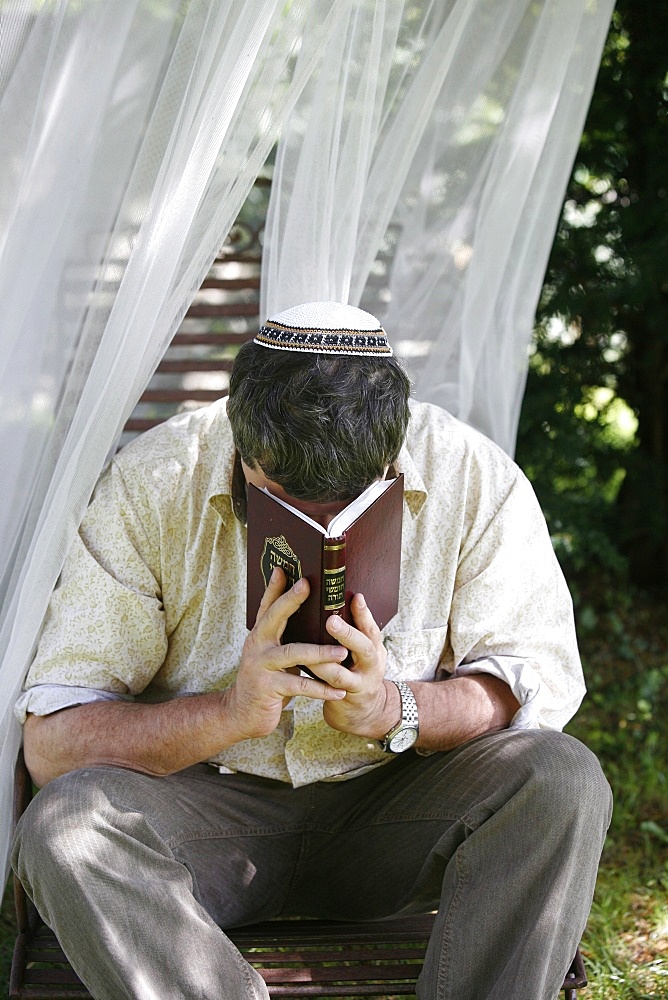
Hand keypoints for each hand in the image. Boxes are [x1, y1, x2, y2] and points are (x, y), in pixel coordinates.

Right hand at [229, 568, 348, 740]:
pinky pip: (298, 686)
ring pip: (292, 654)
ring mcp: (260, 667)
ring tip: (342, 652)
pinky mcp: (267, 688)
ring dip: (320, 653)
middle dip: (290, 601)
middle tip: (307, 586)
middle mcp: (257, 647)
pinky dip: (320, 689)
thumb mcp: (272, 655)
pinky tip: (339, 690)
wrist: (242, 714)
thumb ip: (285, 638)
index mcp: (260, 636)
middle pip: (273, 619)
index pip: (267, 606)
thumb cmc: (266, 680)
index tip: (284, 568)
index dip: (274, 587)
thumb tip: (313, 617)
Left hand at [320, 593, 399, 739]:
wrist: (363, 711)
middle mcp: (372, 662)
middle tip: (331, 620)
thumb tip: (329, 602)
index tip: (356, 596)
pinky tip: (304, 668)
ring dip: (323, 659)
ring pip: (341, 671)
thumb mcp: (360, 651)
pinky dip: (317, 679)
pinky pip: (329, 688)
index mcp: (373, 645)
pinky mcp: (347, 698)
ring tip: (308, 648)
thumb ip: (350, 631)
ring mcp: (361, 682)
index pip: (370, 626)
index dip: (364, 613)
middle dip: (348, 633)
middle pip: (364, 646)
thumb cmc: (355, 671)